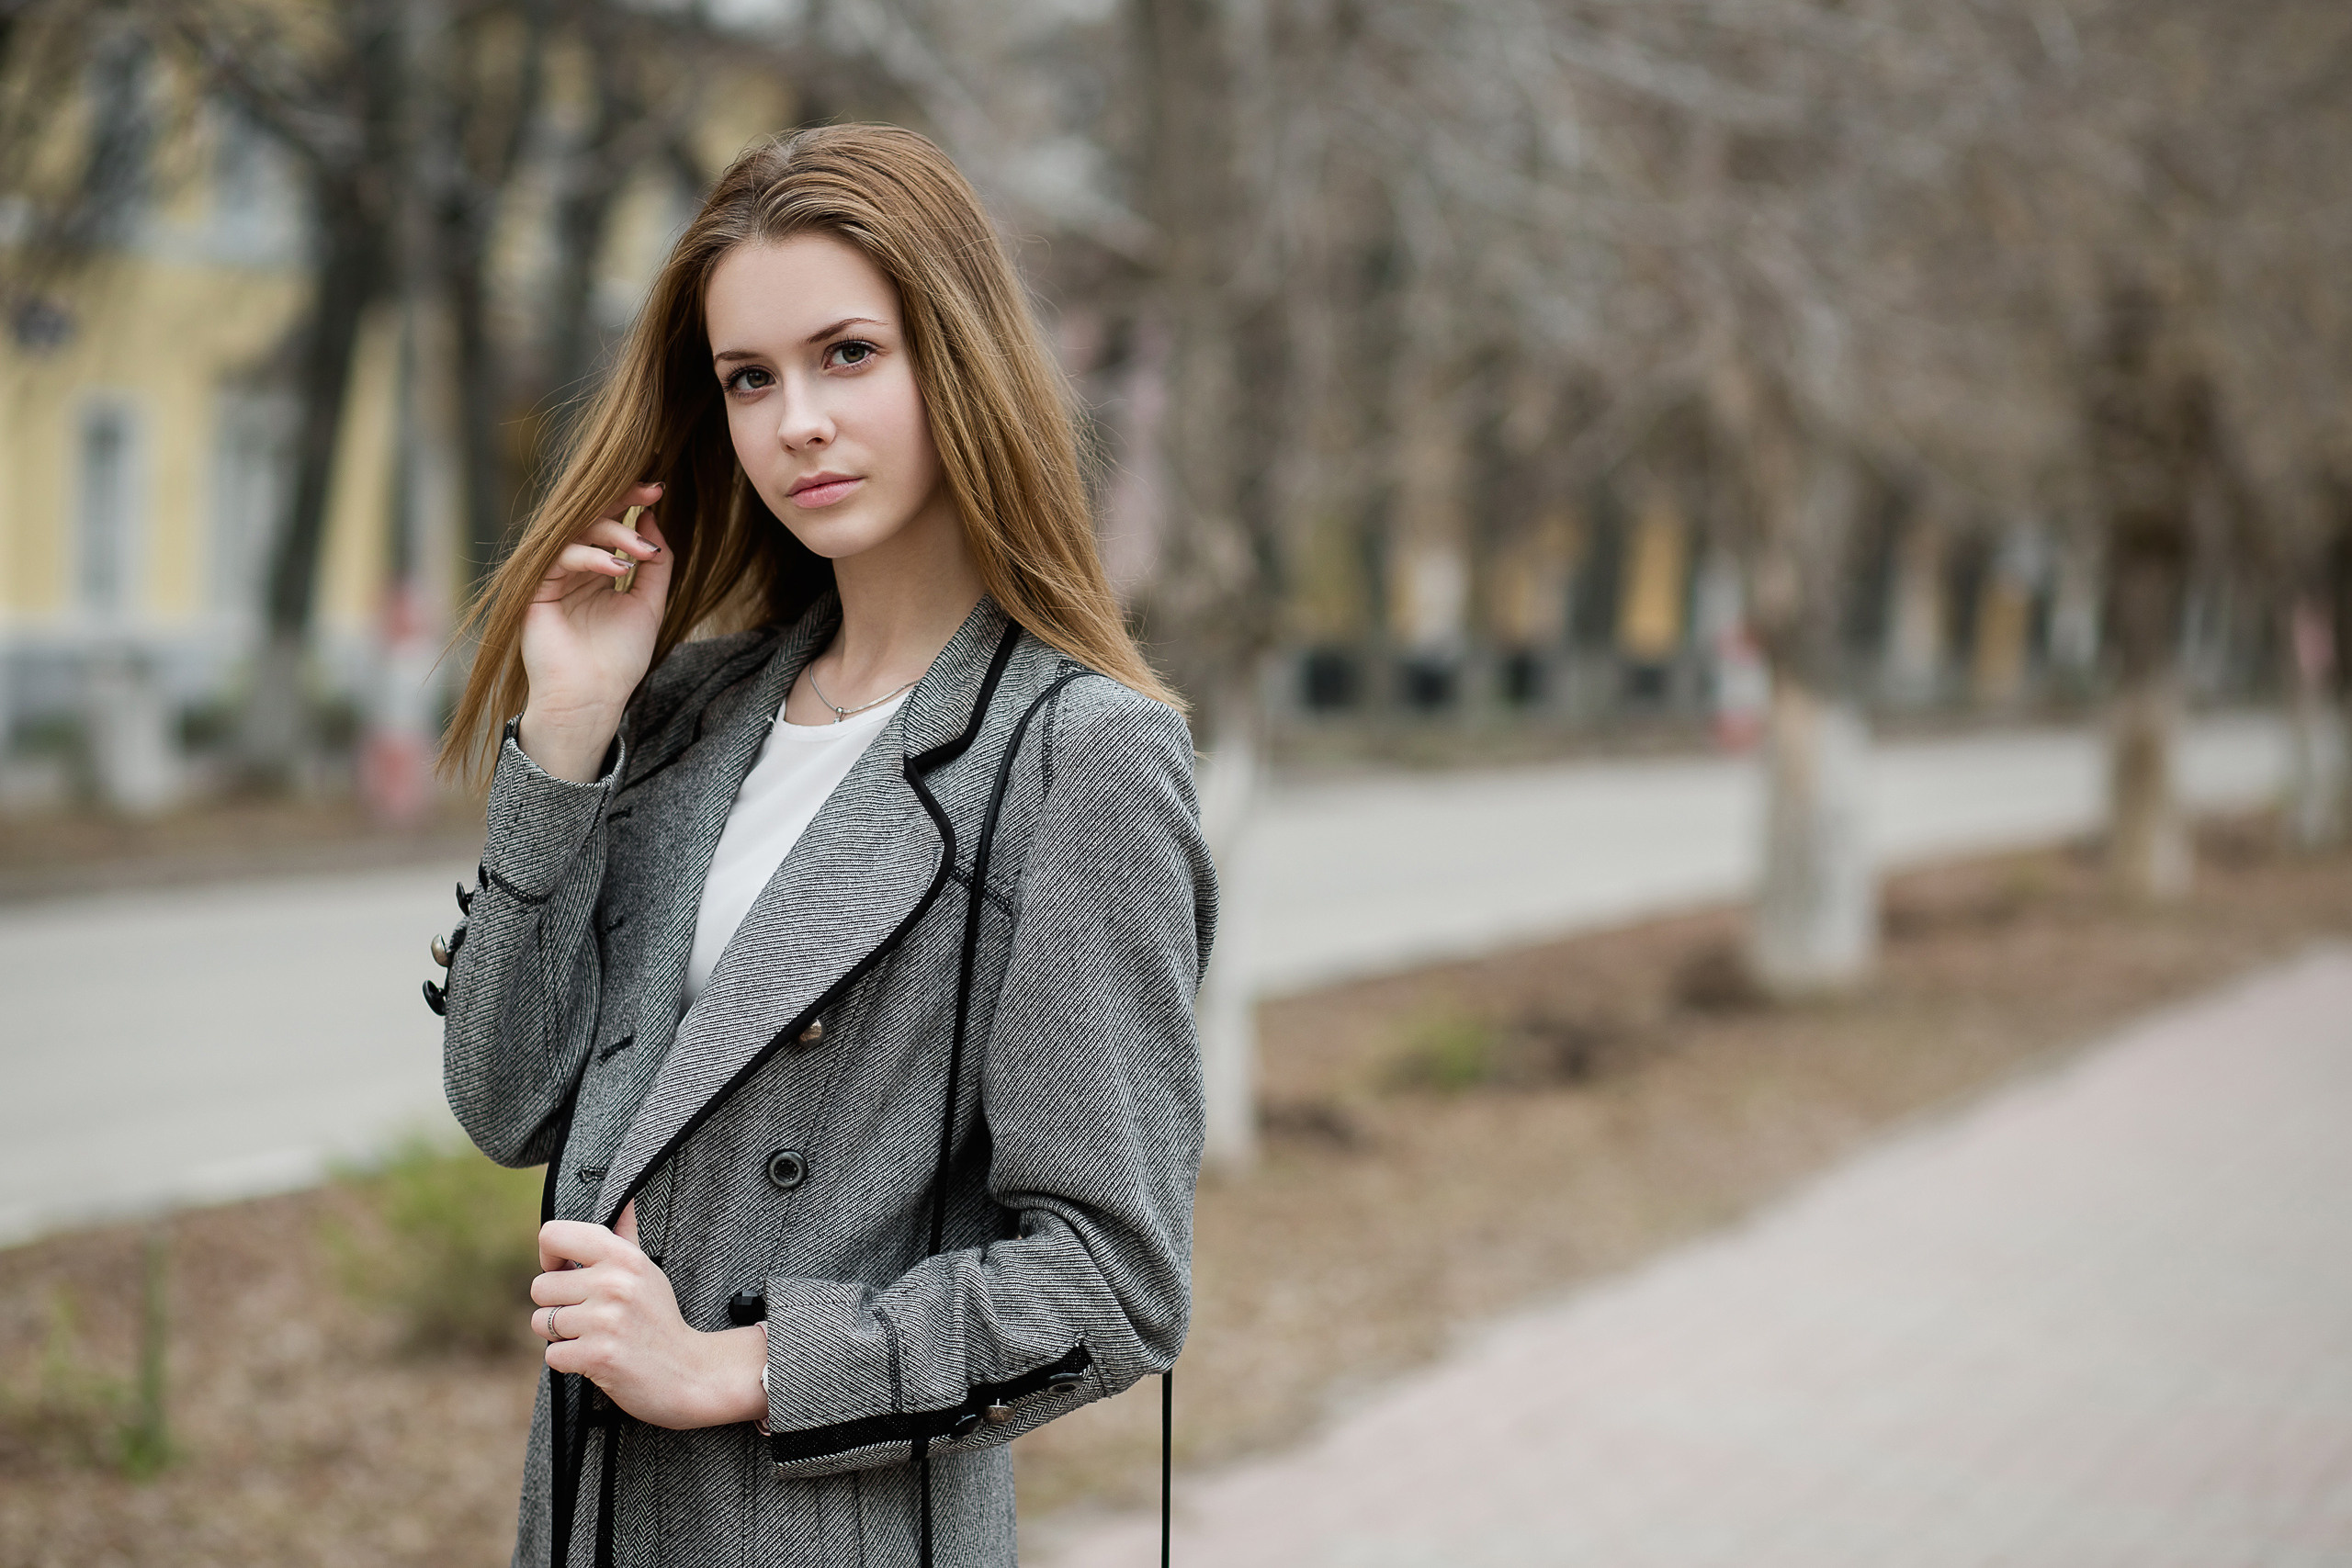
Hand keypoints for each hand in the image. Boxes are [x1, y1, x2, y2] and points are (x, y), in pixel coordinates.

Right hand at [517, 482, 671, 783]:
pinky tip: (618, 569)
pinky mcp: (536, 589)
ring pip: (577, 531)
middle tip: (652, 492)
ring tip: (641, 553)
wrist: (593, 698)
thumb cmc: (619, 658)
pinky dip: (590, 557)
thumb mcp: (650, 605)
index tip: (660, 489)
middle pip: (591, 516)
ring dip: (614, 533)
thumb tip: (654, 520)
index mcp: (598, 570)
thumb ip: (656, 564)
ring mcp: (554, 576)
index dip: (632, 502)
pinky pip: (560, 557)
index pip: (612, 523)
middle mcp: (574, 568)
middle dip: (622, 499)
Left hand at [531, 1220, 767, 1430]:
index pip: (553, 1235)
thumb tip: (623, 1203)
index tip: (566, 1272)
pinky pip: (551, 1355)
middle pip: (539, 1286)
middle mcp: (613, 1283)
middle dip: (558, 1305)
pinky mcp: (598, 1355)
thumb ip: (626, 1237)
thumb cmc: (660, 1321)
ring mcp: (606, 1320)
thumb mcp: (648, 1272)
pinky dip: (569, 1360)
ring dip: (562, 1335)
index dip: (550, 1256)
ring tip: (595, 1336)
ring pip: (541, 1322)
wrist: (688, 1373)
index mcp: (623, 1257)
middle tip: (590, 1315)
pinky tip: (596, 1356)